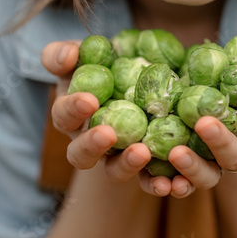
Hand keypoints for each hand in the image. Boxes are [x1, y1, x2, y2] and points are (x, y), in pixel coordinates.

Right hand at [41, 41, 153, 185]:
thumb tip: (68, 55)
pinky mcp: (146, 165)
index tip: (89, 99)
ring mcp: (117, 156)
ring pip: (114, 171)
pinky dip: (157, 184)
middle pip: (81, 154)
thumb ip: (65, 54)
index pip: (64, 115)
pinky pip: (149, 181)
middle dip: (92, 145)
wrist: (145, 76)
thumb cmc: (106, 64)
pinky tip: (172, 183)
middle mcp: (91, 141)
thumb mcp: (84, 53)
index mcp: (73, 115)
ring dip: (126, 165)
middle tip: (108, 133)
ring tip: (142, 153)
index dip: (73, 109)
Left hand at [163, 59, 236, 197]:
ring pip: (209, 176)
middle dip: (221, 141)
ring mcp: (215, 165)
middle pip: (236, 155)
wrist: (211, 99)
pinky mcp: (189, 173)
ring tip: (176, 153)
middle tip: (204, 123)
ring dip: (193, 168)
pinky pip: (181, 184)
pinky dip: (171, 185)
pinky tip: (160, 183)